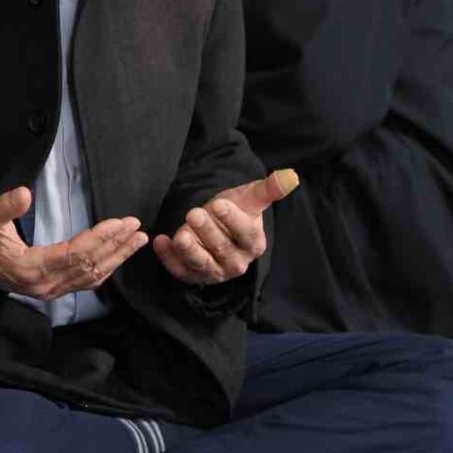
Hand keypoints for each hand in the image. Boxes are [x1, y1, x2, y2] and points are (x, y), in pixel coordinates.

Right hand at [0, 186, 146, 299]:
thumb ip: (3, 207)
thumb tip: (24, 193)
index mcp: (31, 268)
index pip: (74, 254)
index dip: (99, 239)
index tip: (120, 223)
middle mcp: (46, 284)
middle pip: (90, 266)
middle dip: (116, 245)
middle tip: (137, 227)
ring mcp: (52, 290)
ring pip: (93, 276)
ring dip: (117, 257)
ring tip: (138, 240)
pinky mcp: (55, 290)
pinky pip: (87, 282)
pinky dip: (107, 269)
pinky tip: (119, 257)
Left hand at [153, 169, 299, 285]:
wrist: (218, 227)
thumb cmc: (237, 211)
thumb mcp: (250, 198)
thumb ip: (269, 189)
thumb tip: (291, 175)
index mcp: (254, 244)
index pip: (245, 233)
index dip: (233, 220)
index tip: (219, 205)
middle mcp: (236, 263)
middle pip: (221, 248)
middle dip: (207, 232)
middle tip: (193, 213)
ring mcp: (214, 272)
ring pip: (201, 263)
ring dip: (189, 250)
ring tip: (179, 235)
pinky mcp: (193, 276)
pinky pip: (180, 270)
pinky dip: (169, 258)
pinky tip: (161, 241)